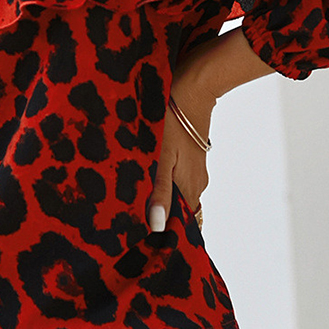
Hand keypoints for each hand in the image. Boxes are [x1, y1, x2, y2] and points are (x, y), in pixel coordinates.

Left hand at [148, 81, 211, 232]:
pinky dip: (164, 184)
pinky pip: (178, 180)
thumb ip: (160, 193)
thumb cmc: (172, 122)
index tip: (143, 238)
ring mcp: (196, 171)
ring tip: (134, 199)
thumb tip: (158, 226)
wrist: (192, 90)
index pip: (180, 225)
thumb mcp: (161, 159)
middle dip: (160, 218)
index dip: (163, 232)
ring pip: (178, 195)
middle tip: (132, 220)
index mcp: (189, 189)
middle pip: (179, 212)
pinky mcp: (191, 159)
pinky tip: (147, 177)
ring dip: (160, 199)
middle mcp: (196, 184)